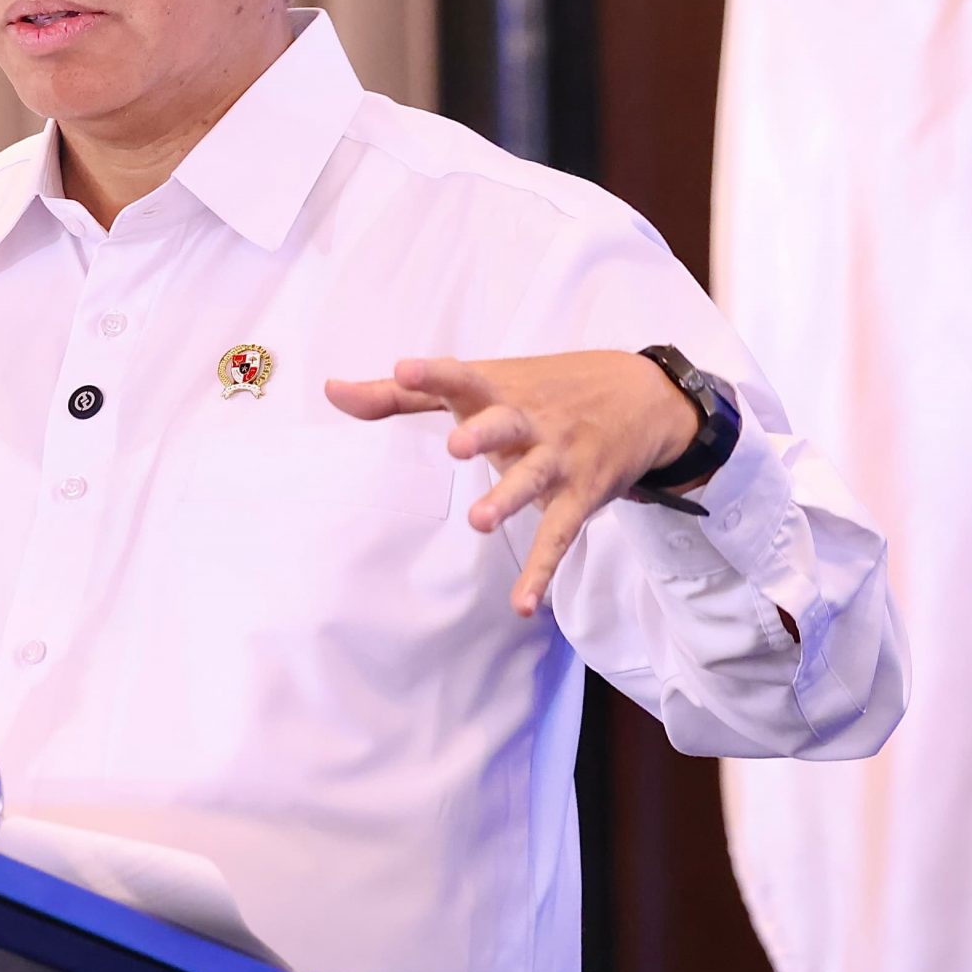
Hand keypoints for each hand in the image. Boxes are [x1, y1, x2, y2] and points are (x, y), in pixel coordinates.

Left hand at [326, 353, 697, 617]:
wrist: (641, 395)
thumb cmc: (536, 390)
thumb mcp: (475, 384)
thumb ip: (400, 396)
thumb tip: (331, 391)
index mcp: (495, 390)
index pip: (459, 378)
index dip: (431, 374)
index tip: (403, 368)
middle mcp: (527, 421)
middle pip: (503, 424)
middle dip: (483, 434)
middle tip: (457, 446)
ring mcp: (556, 458)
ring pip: (532, 478)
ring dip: (509, 498)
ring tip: (480, 521)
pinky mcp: (580, 495)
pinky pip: (559, 535)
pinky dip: (542, 570)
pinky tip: (523, 604)